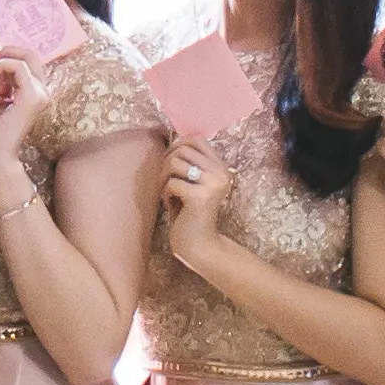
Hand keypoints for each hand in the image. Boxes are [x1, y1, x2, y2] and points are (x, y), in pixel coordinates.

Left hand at [0, 53, 44, 203]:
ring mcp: (40, 94)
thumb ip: (3, 80)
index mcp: (36, 93)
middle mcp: (43, 92)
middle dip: (5, 55)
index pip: (29, 61)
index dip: (10, 54)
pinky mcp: (32, 97)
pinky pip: (15, 67)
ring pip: (18, 62)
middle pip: (29, 56)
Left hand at [155, 133, 230, 269]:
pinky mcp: (201, 197)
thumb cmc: (190, 213)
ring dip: (163, 177)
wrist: (200, 246)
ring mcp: (213, 184)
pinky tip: (170, 205)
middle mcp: (221, 173)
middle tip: (165, 182)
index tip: (170, 161)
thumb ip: (189, 163)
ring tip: (166, 192)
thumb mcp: (193, 183)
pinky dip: (165, 194)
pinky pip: (171, 183)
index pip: (197, 139)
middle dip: (166, 163)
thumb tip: (171, 138)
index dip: (178, 144)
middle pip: (182, 149)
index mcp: (221, 168)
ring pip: (175, 163)